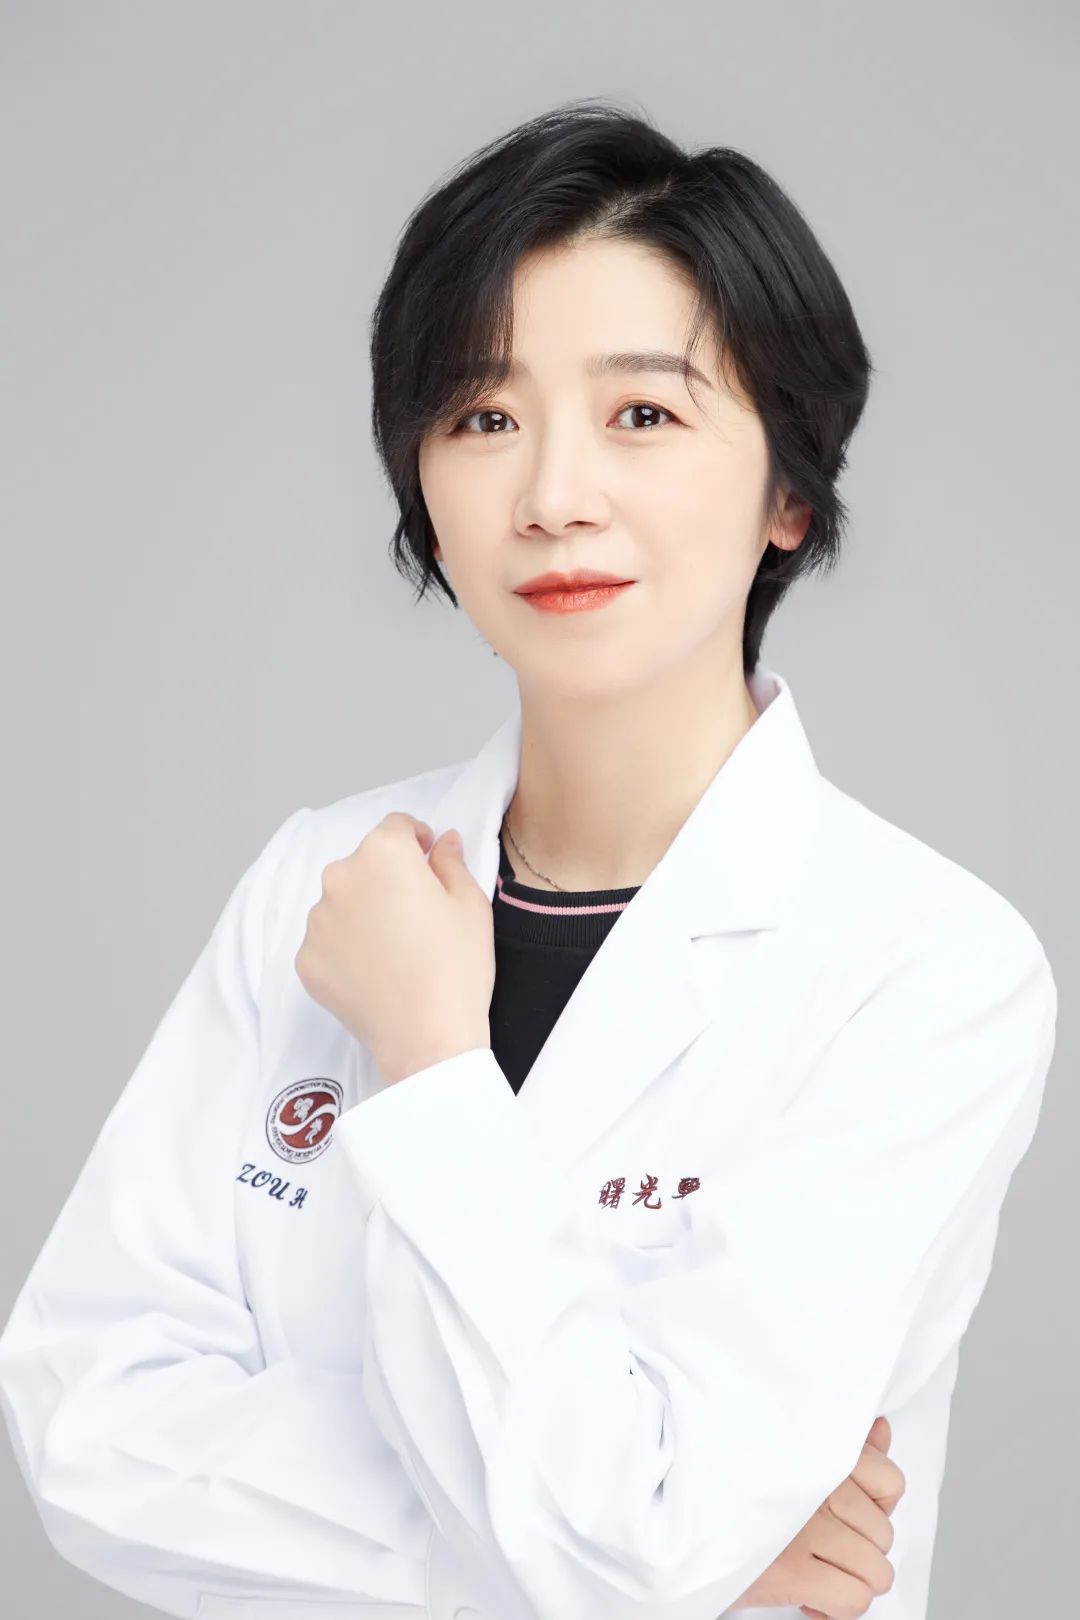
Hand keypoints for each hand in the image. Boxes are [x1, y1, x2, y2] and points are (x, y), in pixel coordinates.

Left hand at [294, 812, 493, 1083]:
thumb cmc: (456, 967)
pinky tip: (375, 971)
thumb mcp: (471, 904)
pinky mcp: (306, 959)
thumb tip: (443, 842)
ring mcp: (317, 920)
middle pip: (365, 865)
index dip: (417, 841)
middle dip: (388, 879)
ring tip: (395, 948)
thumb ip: (451, 862)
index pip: (396, 827)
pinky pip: (327, 941)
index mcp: (384, 853)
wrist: (427, 1037)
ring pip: (342, 902)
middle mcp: (340, 877)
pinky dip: (346, 948)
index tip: (428, 861)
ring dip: (363, 912)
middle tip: (416, 915)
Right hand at [730, 1415, 904, 1618]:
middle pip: (884, 1535)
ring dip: (849, 1580)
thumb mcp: (791, 1450)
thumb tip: (882, 1430)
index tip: (850, 1517)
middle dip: (859, 1550)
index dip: (877, 1510)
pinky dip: (835, 1608)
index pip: (891, 1483)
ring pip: (876, 1573)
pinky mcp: (791, 1570)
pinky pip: (853, 1600)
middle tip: (822, 1547)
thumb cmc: (736, 1487)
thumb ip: (845, 1443)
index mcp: (819, 1452)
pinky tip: (809, 1594)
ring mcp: (807, 1528)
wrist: (680, 1516)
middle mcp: (818, 1485)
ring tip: (816, 1570)